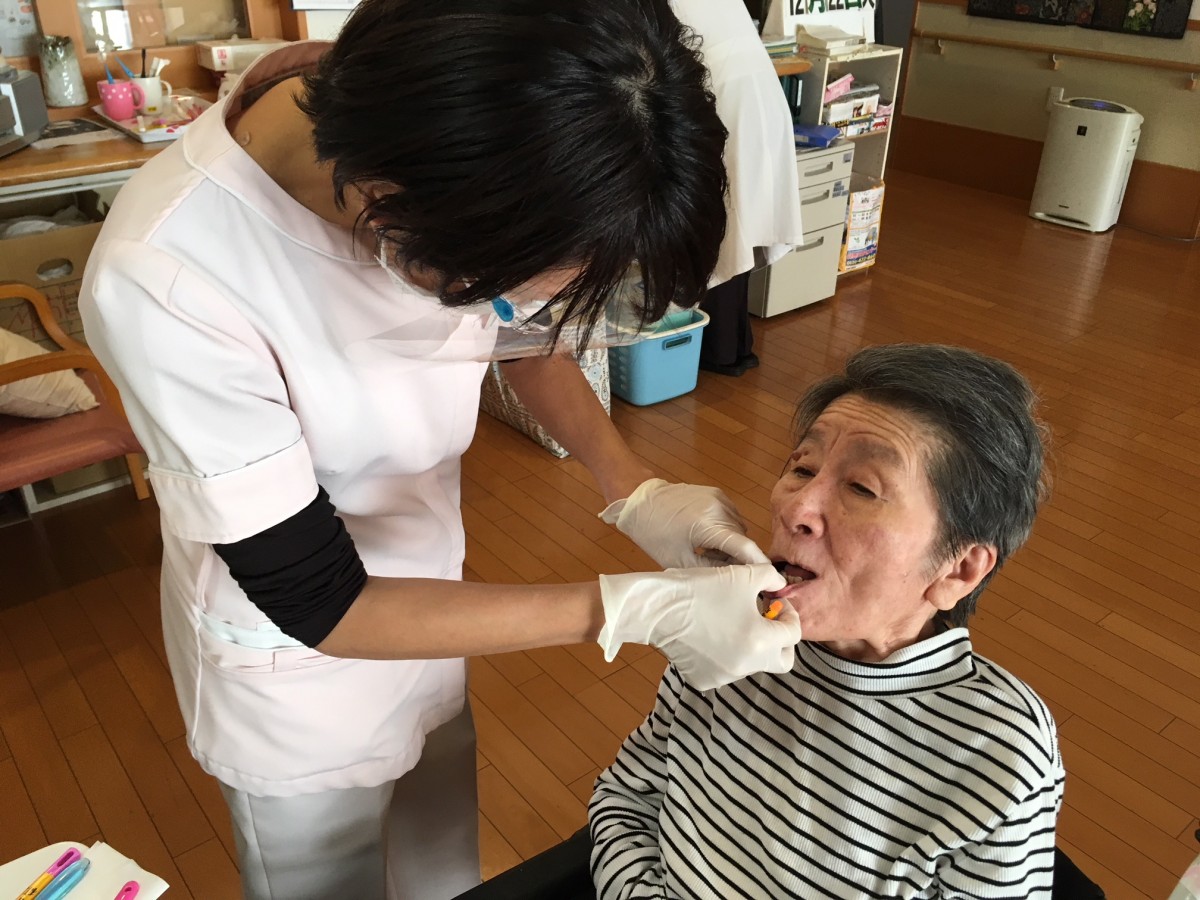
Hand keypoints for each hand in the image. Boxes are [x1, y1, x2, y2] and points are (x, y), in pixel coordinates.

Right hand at [597, 564, 801, 690]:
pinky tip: (712, 635)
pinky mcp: (705, 680)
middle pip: (781, 660)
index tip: (775, 602)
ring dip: (752, 645)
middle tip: (768, 621)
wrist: (657, 608)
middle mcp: (747, 665)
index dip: (789, 614)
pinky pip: (726, 670)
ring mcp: (725, 677)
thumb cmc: (701, 588)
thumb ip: (772, 578)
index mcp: (761, 641)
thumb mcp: (744, 574)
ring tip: (733, 621)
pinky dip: (726, 655)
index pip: (793, 633)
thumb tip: (779, 586)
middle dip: (780, 641)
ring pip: (752, 664)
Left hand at [599, 478, 769, 568]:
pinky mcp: (716, 493)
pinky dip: (725, 529)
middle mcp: (719, 508)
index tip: (771, 582)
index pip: (745, 548)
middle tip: (721, 571)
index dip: (760, 566)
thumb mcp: (679, 562)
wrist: (639, 500)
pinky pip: (731, 516)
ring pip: (738, 528)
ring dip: (732, 542)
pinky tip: (706, 537)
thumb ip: (711, 571)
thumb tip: (734, 581)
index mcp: (708, 526)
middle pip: (742, 539)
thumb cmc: (654, 534)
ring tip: (708, 553)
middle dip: (738, 557)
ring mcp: (719, 498)